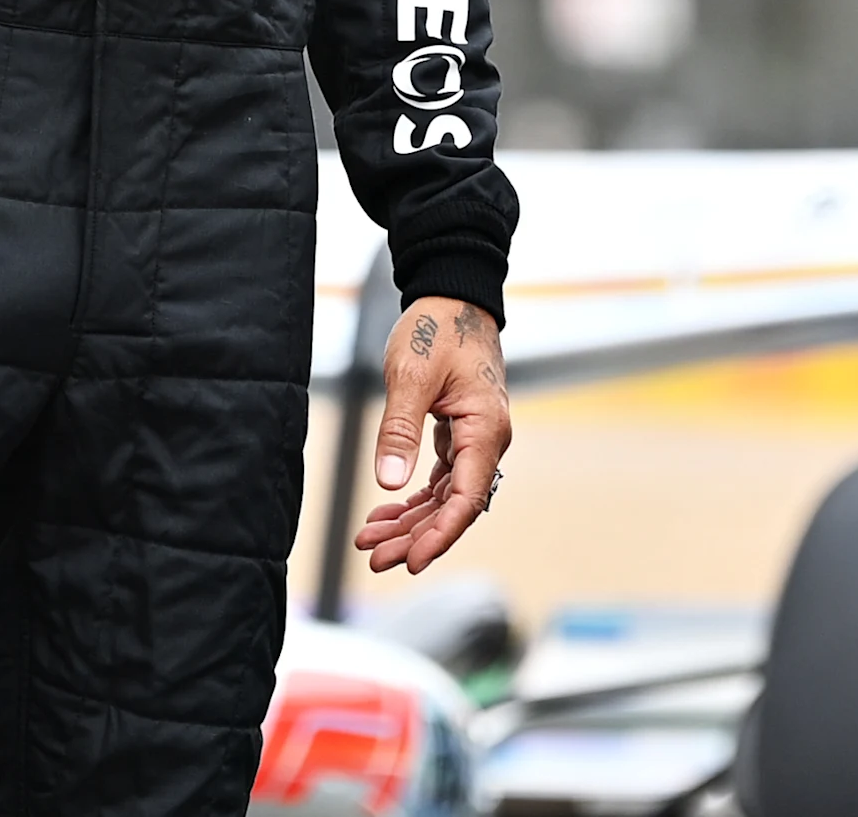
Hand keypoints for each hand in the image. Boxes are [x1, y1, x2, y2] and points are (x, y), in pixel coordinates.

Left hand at [353, 297, 507, 575]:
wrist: (454, 296)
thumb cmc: (437, 328)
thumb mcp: (411, 376)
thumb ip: (400, 430)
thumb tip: (390, 483)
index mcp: (485, 428)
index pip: (468, 499)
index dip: (440, 534)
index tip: (412, 561)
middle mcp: (486, 440)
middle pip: (455, 506)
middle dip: (416, 536)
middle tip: (375, 559)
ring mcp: (473, 438)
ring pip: (445, 496)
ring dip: (411, 522)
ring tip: (371, 543)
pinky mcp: (459, 433)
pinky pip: (441, 479)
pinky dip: (414, 499)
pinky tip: (386, 515)